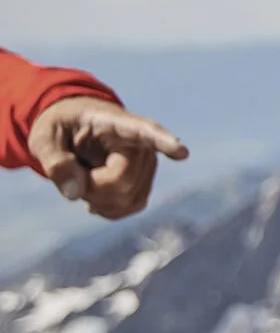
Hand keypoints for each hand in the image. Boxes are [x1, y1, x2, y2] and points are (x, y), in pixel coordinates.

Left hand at [28, 96, 187, 219]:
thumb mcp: (43, 137)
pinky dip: (107, 209)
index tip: (182, 152)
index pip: (145, 132)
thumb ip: (54, 161)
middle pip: (121, 182)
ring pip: (127, 199)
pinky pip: (131, 207)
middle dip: (90, 188)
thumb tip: (75, 193)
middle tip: (71, 174)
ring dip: (96, 199)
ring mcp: (148, 164)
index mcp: (116, 123)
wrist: (75, 131)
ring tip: (83, 179)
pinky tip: (93, 199)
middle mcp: (142, 144)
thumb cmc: (60, 128)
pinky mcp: (145, 183)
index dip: (164, 142)